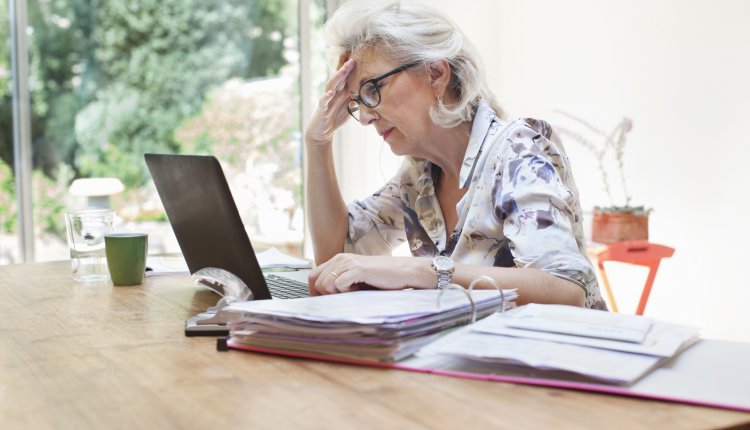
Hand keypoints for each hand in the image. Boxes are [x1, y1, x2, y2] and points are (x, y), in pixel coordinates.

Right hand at [305, 58, 356, 146]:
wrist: (322, 132)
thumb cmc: (335, 118)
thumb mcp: (349, 108)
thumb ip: (357, 100)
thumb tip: (372, 96)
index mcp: (341, 92)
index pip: (345, 77)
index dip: (350, 68)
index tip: (357, 57)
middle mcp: (333, 93)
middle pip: (339, 78)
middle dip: (345, 68)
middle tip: (352, 59)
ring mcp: (327, 100)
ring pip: (331, 86)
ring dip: (337, 78)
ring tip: (343, 70)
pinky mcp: (322, 109)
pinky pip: (323, 101)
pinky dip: (326, 97)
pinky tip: (330, 93)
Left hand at [308, 253, 432, 295]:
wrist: (404, 272)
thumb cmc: (382, 279)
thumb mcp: (356, 280)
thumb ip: (340, 284)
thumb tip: (323, 299)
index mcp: (338, 260)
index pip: (313, 276)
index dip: (315, 292)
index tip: (326, 301)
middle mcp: (340, 259)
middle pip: (315, 281)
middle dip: (325, 295)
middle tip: (343, 297)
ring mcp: (348, 262)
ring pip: (324, 284)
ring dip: (337, 293)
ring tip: (353, 292)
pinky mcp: (357, 269)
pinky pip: (338, 284)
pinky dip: (346, 292)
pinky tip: (359, 290)